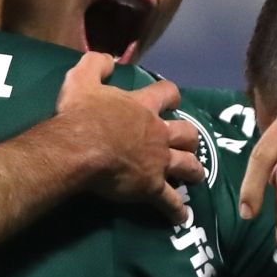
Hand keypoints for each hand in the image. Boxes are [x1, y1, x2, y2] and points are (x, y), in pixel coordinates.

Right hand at [55, 53, 205, 223]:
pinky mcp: (151, 187)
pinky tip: (182, 217)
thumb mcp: (82, 79)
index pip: (167, 93)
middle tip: (188, 143)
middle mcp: (157, 133)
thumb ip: (96, 64)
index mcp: (142, 107)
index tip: (172, 99)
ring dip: (194, 170)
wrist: (80, 147)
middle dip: (190, 138)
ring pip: (187, 165)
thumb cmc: (80, 114)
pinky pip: (169, 201)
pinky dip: (177, 210)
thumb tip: (108, 58)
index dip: (171, 96)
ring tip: (196, 176)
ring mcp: (158, 162)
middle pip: (187, 133)